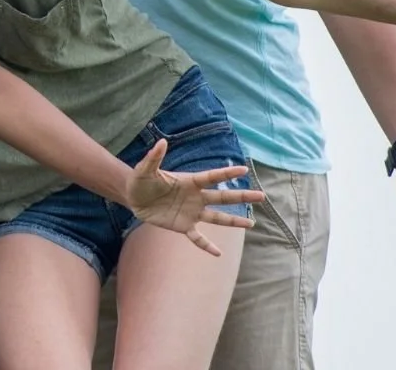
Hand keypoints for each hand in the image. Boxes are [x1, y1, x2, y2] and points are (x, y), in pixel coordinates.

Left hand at [124, 139, 263, 255]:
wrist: (133, 197)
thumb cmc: (141, 179)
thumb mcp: (146, 168)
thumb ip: (155, 157)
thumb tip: (161, 141)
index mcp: (189, 181)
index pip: (212, 177)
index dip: (227, 174)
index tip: (245, 170)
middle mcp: (195, 197)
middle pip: (222, 197)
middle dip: (242, 197)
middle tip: (262, 196)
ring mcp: (192, 213)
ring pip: (217, 218)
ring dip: (233, 221)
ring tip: (251, 224)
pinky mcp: (183, 226)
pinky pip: (198, 238)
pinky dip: (207, 246)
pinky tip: (219, 254)